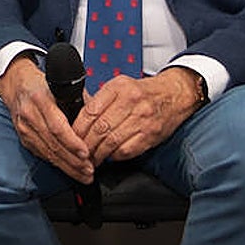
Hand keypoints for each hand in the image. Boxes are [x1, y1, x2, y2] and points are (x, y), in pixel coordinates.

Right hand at [0, 55, 94, 182]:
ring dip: (67, 166)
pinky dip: (58, 163)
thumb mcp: (63, 87)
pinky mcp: (24, 138)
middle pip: (53, 143)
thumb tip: (100, 122)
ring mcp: (24, 128)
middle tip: (90, 170)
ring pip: (48, 153)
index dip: (72, 142)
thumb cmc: (43, 85)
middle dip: (73, 160)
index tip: (87, 153)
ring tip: (84, 175)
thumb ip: (81, 104)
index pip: (57, 126)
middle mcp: (30, 114)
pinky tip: (70, 169)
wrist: (17, 86)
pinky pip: (42, 154)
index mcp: (40, 99)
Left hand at [73, 69, 202, 163]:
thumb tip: (77, 116)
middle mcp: (130, 102)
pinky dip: (114, 156)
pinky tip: (108, 156)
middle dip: (85, 144)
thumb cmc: (143, 92)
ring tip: (90, 158)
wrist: (174, 95)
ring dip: (97, 153)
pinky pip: (127, 150)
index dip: (77, 128)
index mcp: (118, 87)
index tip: (71, 137)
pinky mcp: (150, 135)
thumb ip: (100, 99)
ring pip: (111, 141)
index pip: (90, 111)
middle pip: (99, 128)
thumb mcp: (119, 85)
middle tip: (78, 152)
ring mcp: (142, 119)